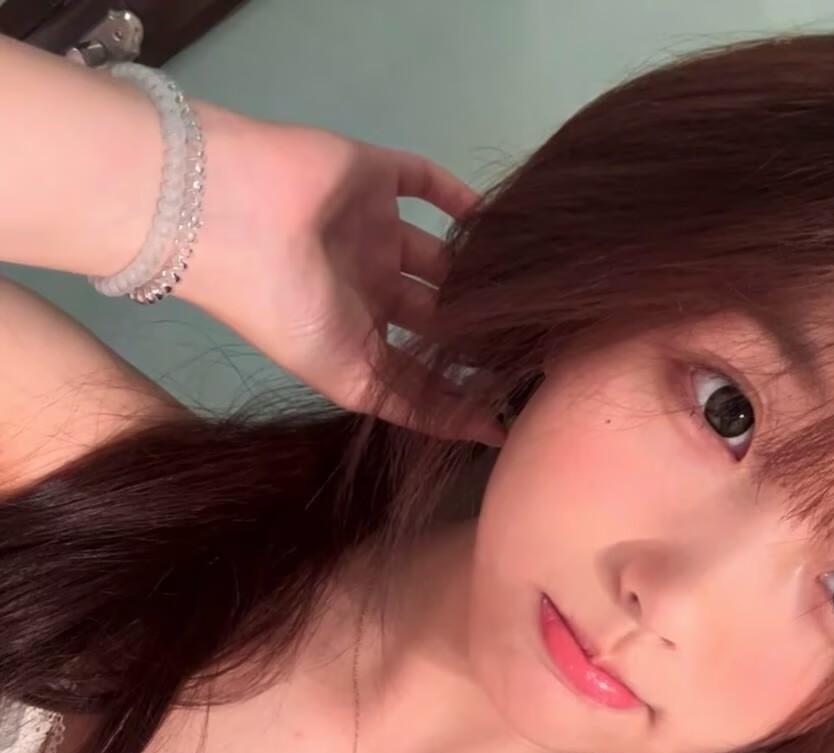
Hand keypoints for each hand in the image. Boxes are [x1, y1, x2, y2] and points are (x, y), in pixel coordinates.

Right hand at [180, 100, 505, 446]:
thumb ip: (419, 403)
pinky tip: (504, 224)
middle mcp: (365, 286)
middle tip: (538, 342)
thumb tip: (493, 431)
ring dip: (481, 271)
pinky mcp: (375, 177)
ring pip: (442, 254)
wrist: (232, 218)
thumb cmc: (284, 308)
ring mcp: (371, 230)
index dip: (465, 385)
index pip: (421, 366)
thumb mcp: (352, 379)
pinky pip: (430, 186)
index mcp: (353, 335)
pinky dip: (467, 202)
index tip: (521, 402)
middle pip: (438, 311)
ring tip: (529, 290)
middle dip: (480, 329)